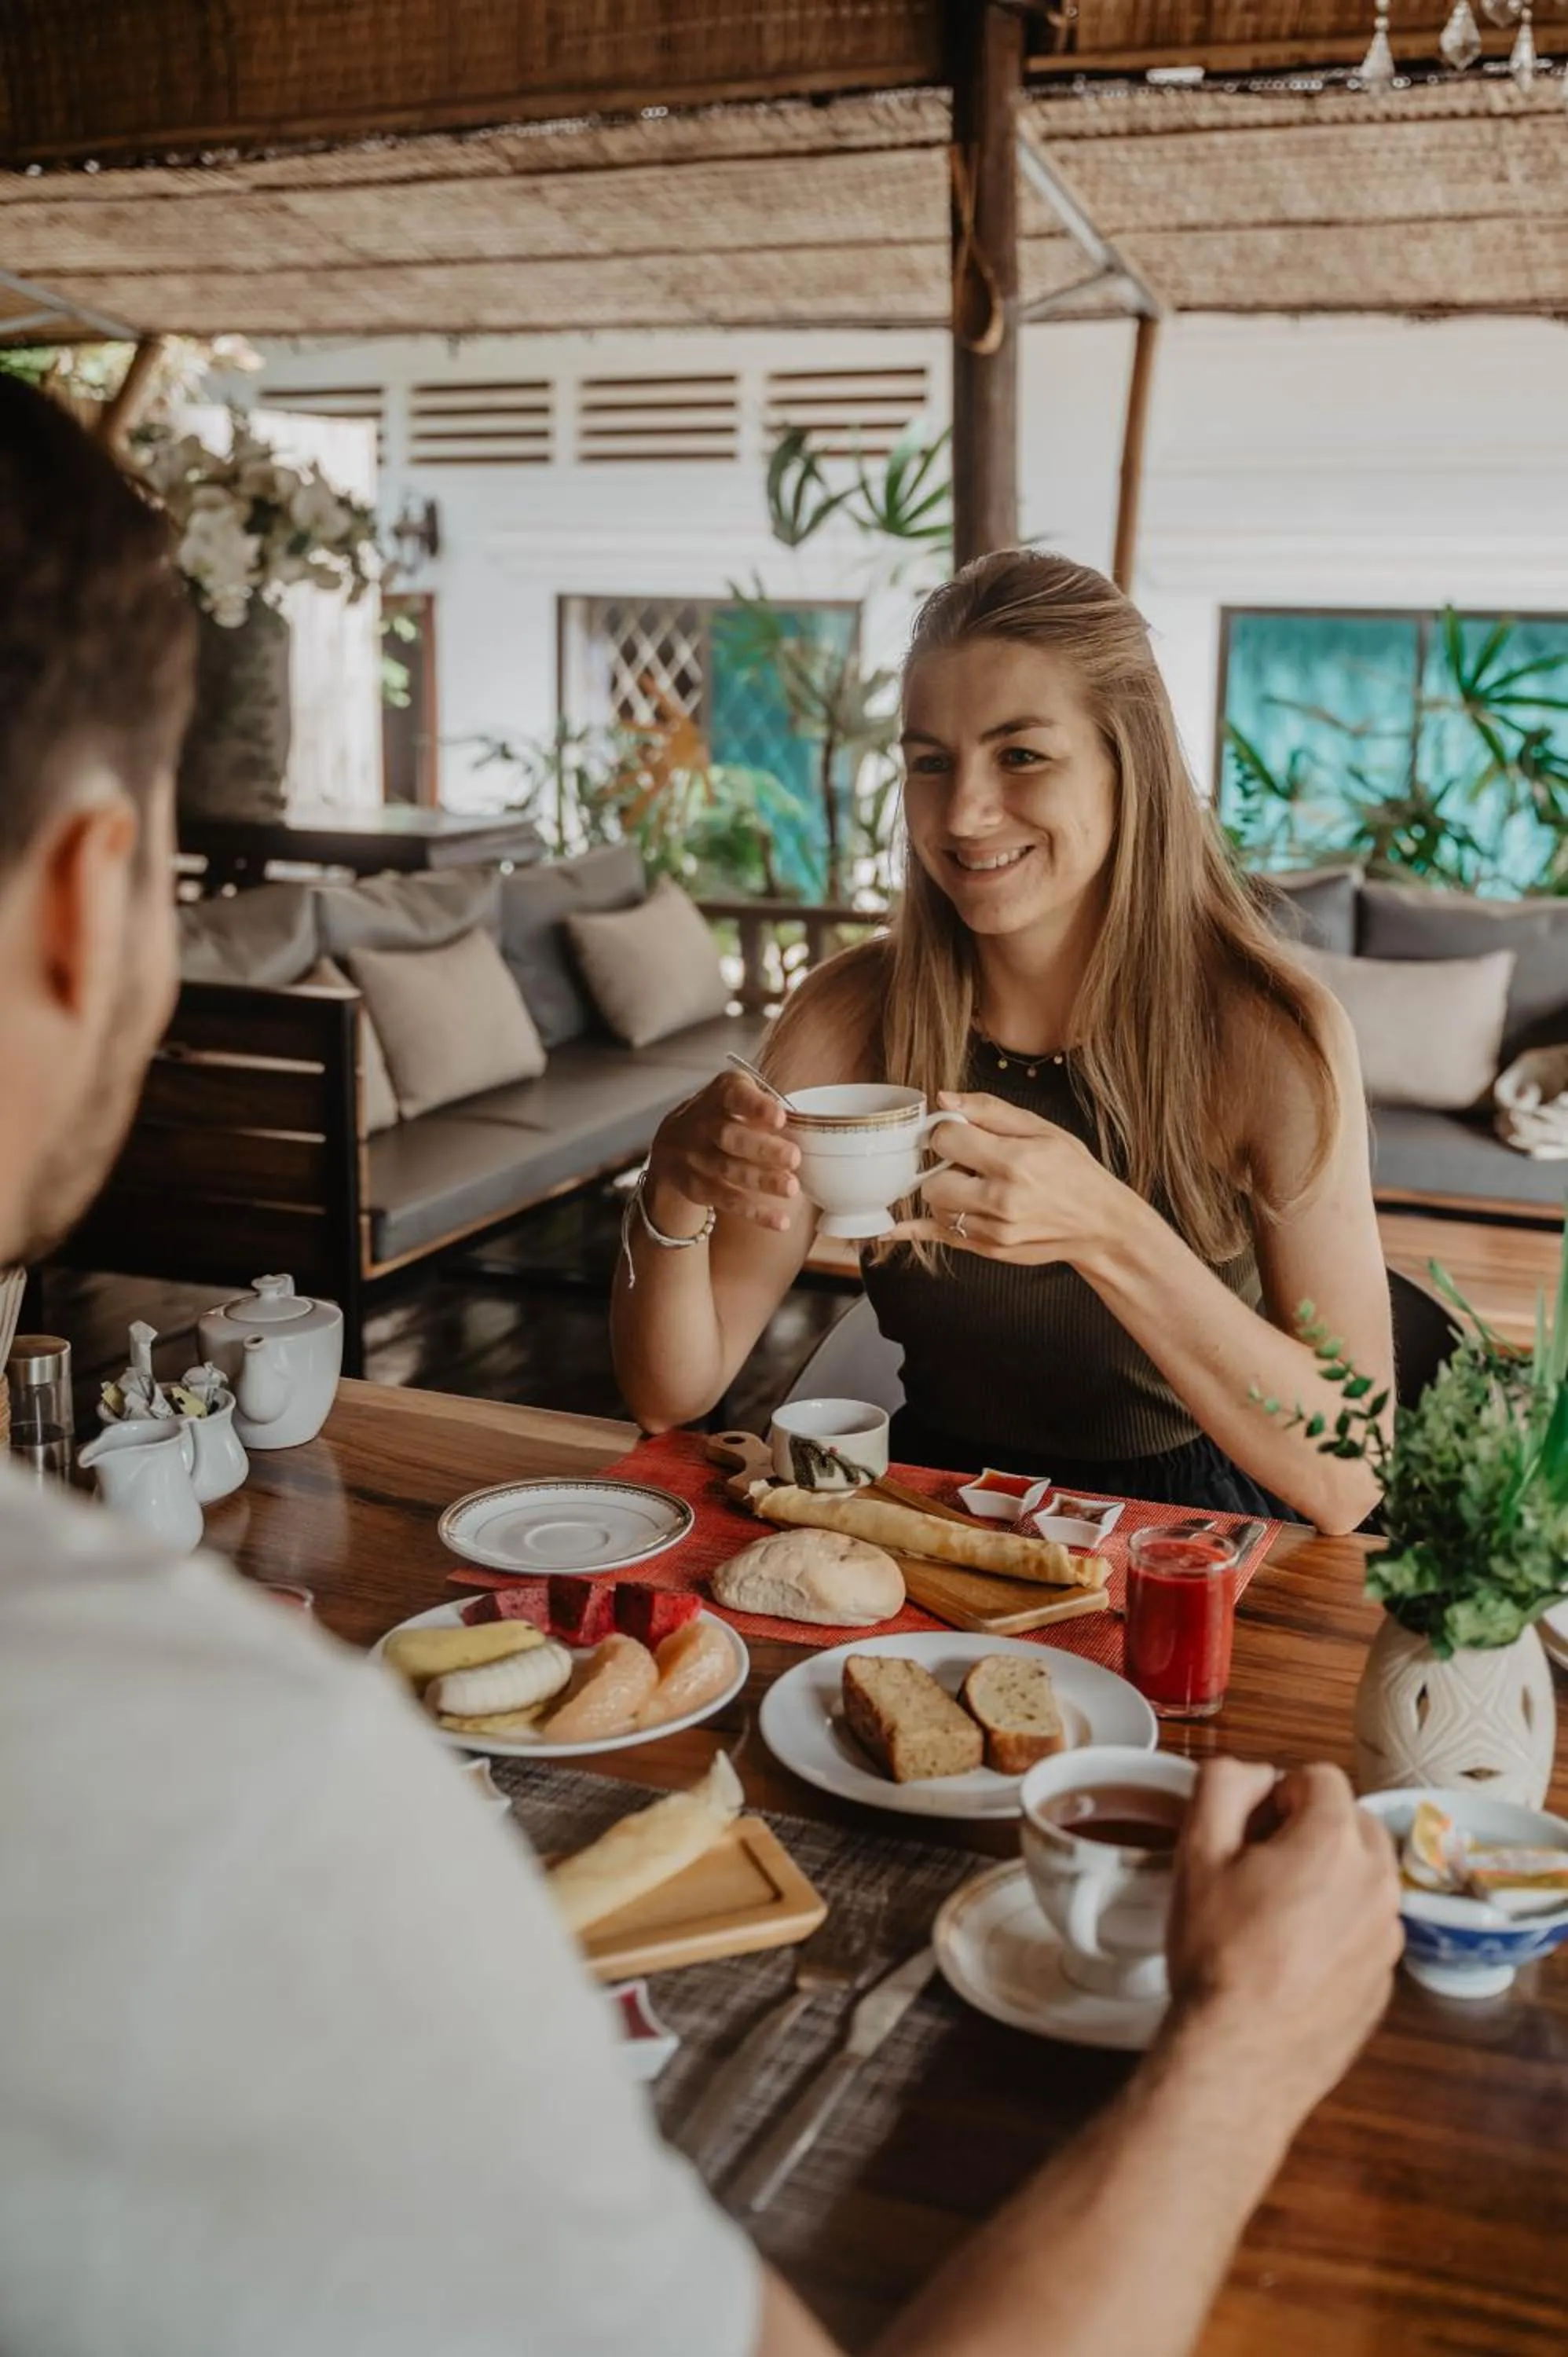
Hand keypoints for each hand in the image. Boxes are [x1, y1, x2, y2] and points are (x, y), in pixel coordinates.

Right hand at [646, 1071, 800, 1234]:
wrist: (672, 1144)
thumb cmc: (723, 1118)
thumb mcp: (738, 1098)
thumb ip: (766, 1107)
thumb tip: (809, 1127)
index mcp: (719, 1095)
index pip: (734, 1095)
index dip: (756, 1106)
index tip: (780, 1118)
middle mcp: (701, 1123)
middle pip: (729, 1136)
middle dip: (762, 1148)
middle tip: (794, 1158)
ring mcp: (692, 1156)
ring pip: (727, 1169)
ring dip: (761, 1181)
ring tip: (791, 1188)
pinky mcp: (693, 1186)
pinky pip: (724, 1200)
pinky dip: (754, 1213)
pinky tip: (780, 1221)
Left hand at [886, 1091, 1119, 1266]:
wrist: (1100, 1224)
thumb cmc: (1074, 1171)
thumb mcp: (1042, 1129)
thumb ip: (991, 1111)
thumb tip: (944, 1099)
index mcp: (1016, 1162)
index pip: (947, 1139)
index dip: (948, 1131)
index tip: (960, 1133)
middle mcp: (1002, 1200)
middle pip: (934, 1180)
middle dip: (944, 1166)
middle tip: (968, 1162)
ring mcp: (995, 1231)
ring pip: (937, 1208)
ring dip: (944, 1193)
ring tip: (974, 1185)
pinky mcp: (990, 1250)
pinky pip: (940, 1238)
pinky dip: (912, 1231)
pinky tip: (888, 1230)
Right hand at [1163, 1758, 1401, 2137]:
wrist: (1241, 2057)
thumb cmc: (1218, 1953)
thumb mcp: (1197, 1850)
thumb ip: (1224, 1784)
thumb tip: (1255, 1773)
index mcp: (1335, 1840)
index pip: (1321, 1776)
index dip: (1278, 1793)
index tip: (1251, 1830)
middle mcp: (1378, 1882)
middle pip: (1351, 1822)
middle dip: (1310, 1830)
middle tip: (1261, 1869)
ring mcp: (1388, 1936)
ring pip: (1363, 1877)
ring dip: (1328, 1879)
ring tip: (1275, 1917)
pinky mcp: (1386, 1981)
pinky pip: (1365, 1929)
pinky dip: (1338, 1929)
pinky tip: (1292, 1960)